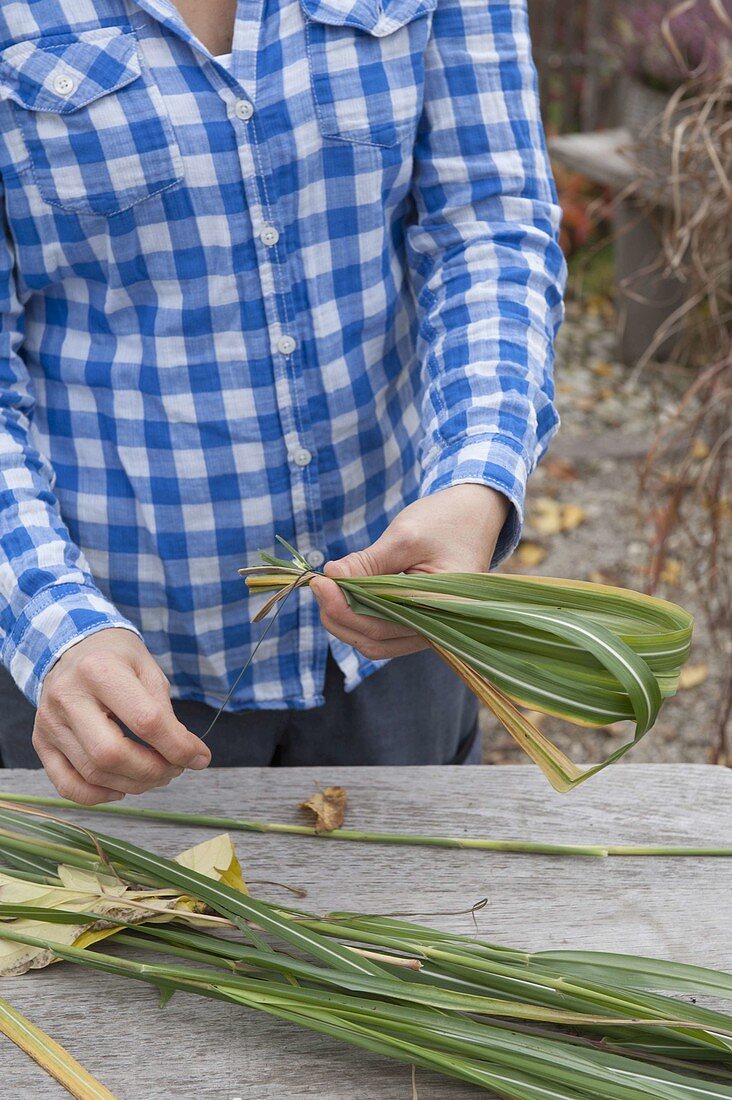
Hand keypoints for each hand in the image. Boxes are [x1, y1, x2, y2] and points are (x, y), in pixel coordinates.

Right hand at [33, 629, 210, 803]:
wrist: (73, 647)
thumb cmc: (117, 658)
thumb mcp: (147, 669)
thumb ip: (165, 712)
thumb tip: (187, 755)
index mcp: (99, 670)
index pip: (145, 720)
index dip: (178, 746)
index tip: (200, 757)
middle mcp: (67, 696)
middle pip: (112, 754)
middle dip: (153, 771)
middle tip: (175, 768)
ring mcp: (49, 723)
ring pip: (93, 773)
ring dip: (133, 784)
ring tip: (156, 774)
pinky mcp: (40, 742)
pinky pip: (67, 785)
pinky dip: (99, 796)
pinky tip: (122, 787)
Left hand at [310, 484, 509, 660]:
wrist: (475, 515)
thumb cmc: (446, 520)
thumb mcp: (405, 536)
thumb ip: (368, 563)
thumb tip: (329, 577)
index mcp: (443, 609)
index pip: (381, 624)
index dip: (342, 607)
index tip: (319, 580)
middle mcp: (438, 629)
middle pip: (374, 639)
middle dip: (338, 615)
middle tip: (318, 582)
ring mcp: (428, 629)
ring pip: (375, 641)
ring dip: (345, 619)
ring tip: (328, 586)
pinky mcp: (418, 622)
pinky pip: (382, 631)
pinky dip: (358, 616)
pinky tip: (344, 592)